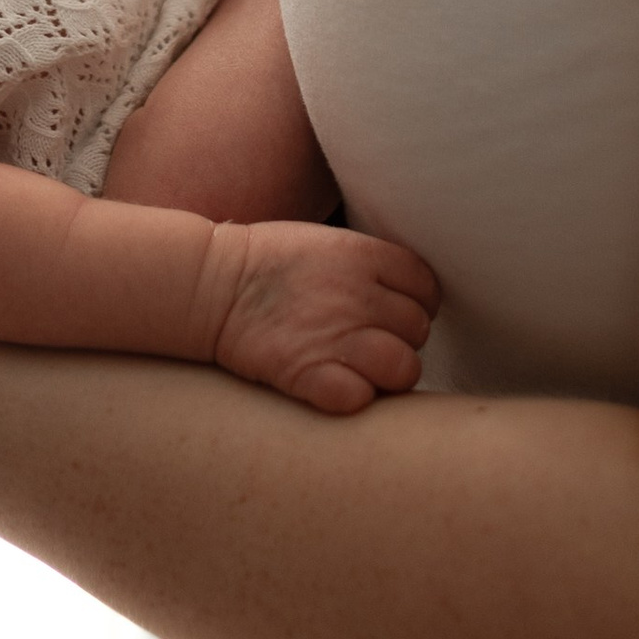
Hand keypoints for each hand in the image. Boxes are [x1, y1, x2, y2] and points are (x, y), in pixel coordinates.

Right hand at [204, 214, 436, 415]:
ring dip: (388, 373)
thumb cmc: (268, 261)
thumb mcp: (327, 240)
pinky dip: (354, 397)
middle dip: (400, 338)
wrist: (210, 284)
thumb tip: (411, 295)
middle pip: (418, 330)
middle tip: (370, 339)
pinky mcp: (309, 373)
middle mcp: (357, 295)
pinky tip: (336, 385)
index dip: (417, 304)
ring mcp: (336, 336)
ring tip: (361, 367)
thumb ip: (371, 265)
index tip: (394, 312)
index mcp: (362, 255)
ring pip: (404, 368)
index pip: (427, 288)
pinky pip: (361, 398)